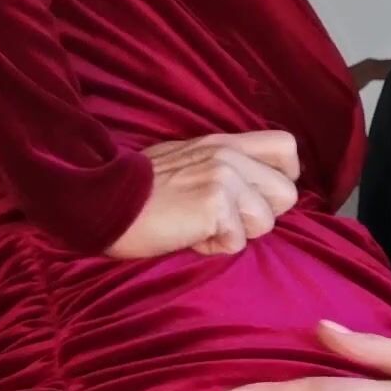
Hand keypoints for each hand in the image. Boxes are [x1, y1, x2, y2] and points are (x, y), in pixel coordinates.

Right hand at [107, 131, 298, 259]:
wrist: (103, 200)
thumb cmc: (142, 191)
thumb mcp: (187, 161)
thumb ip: (224, 167)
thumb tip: (252, 190)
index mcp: (226, 143)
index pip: (288, 148)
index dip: (281, 178)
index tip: (255, 197)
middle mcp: (230, 155)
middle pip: (287, 193)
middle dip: (259, 216)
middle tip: (223, 219)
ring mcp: (224, 177)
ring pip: (265, 221)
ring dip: (234, 234)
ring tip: (199, 226)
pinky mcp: (215, 203)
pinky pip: (237, 241)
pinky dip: (213, 247)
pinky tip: (188, 235)